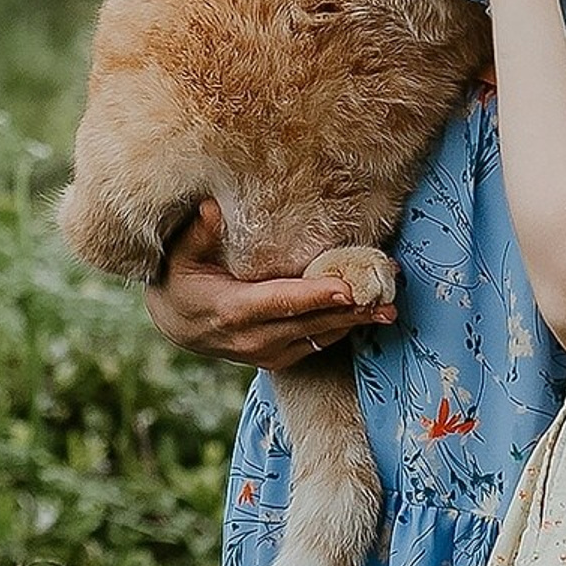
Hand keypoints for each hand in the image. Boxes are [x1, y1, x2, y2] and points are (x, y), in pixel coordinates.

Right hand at [142, 201, 395, 369]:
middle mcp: (252, 339)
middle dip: (350, 312)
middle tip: (387, 300)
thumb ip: (199, 232)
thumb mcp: (181, 253)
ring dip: (353, 325)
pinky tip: (364, 319)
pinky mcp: (275, 358)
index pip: (281, 303)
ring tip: (388, 311)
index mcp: (232, 310)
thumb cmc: (180, 278)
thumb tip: (212, 208)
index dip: (315, 297)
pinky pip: (313, 346)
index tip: (347, 288)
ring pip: (316, 339)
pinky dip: (339, 332)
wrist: (176, 323)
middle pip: (308, 324)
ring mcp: (265, 353)